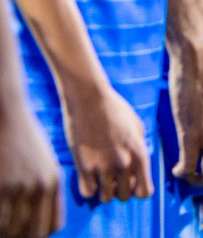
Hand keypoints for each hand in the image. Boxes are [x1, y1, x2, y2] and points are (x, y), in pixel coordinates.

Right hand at [0, 105, 62, 234]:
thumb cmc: (26, 142)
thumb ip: (48, 190)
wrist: (7, 120)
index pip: (52, 225)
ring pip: (12, 228)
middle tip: (15, 235)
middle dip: (23, 237)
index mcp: (53, 183)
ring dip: (8, 233)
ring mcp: (16, 188)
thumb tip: (46, 219)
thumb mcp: (46, 164)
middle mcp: (38, 188)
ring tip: (6, 231)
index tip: (31, 233)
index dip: (40, 234)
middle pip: (33, 231)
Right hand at [59, 74, 152, 202]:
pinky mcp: (83, 166)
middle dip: (121, 190)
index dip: (138, 189)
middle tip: (114, 177)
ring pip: (105, 198)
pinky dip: (89, 187)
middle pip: (125, 197)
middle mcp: (123, 163)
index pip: (145, 192)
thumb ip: (139, 149)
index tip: (131, 181)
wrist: (90, 98)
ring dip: (104, 190)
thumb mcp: (136, 127)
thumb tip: (137, 171)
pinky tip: (89, 175)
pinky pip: (87, 192)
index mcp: (140, 154)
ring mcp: (102, 167)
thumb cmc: (115, 109)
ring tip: (102, 175)